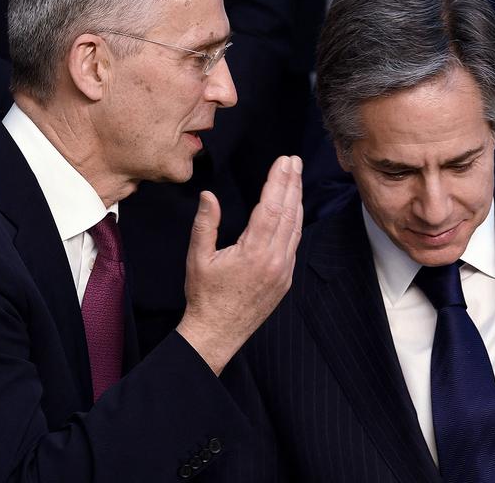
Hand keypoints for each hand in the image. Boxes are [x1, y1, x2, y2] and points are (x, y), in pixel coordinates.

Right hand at [177, 155, 302, 374]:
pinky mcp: (285, 281)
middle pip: (288, 213)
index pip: (271, 207)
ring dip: (297, 200)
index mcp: (253, 252)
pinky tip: (294, 210)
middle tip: (295, 161)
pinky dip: (295, 222)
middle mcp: (274, 260)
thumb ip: (205, 224)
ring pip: (295, 228)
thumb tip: (209, 195)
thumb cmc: (204, 296)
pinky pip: (293, 245)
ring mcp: (282, 271)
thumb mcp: (198, 257)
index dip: (278, 181)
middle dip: (292, 184)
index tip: (283, 162)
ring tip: (296, 178)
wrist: (216, 333)